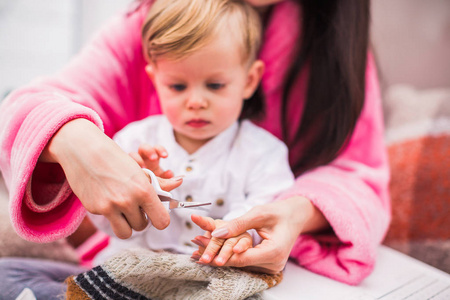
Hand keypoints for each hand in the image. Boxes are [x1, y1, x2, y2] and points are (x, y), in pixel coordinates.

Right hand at [41, 119, 182, 238]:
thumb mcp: (140, 171)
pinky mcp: (96, 209)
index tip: (156, 214)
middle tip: (137, 208)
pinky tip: (107, 198)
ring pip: (126, 233)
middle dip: (140, 219)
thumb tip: (179, 182)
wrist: (85, 151)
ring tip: (125, 211)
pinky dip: (111, 214)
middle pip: (142, 227)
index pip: (162, 221)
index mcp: (144, 190)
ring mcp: (110, 207)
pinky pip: (109, 221)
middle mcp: (128, 201)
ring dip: (127, 224)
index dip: (160, 219)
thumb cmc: (117, 159)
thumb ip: (158, 184)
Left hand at [190, 197, 328, 273]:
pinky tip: (213, 249)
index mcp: (274, 252)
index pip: (241, 258)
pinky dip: (229, 255)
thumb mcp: (258, 213)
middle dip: (215, 253)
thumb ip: (237, 224)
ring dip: (220, 254)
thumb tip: (216, 233)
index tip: (200, 243)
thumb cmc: (278, 212)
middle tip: (195, 243)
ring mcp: (270, 268)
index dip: (219, 252)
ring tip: (199, 246)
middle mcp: (273, 264)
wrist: (295, 217)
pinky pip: (244, 262)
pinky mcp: (266, 266)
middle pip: (238, 263)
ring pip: (240, 264)